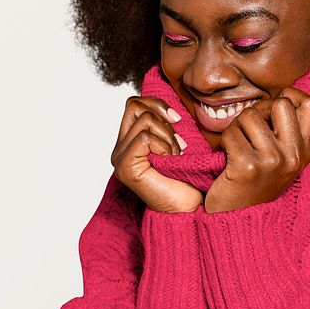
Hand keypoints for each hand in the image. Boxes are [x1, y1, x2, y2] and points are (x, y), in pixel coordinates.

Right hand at [111, 96, 203, 212]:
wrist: (190, 206)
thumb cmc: (188, 177)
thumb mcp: (178, 141)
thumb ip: (167, 123)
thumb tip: (172, 102)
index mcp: (130, 140)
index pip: (135, 103)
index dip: (158, 104)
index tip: (178, 121)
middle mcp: (120, 147)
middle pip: (134, 104)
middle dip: (161, 116)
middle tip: (178, 140)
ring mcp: (119, 157)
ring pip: (143, 119)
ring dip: (168, 135)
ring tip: (178, 155)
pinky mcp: (124, 167)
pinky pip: (145, 137)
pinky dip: (165, 145)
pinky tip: (173, 161)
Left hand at [204, 85, 309, 212]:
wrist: (239, 220)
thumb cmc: (257, 182)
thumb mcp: (285, 158)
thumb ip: (291, 129)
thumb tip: (299, 91)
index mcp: (306, 151)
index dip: (289, 97)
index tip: (273, 112)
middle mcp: (294, 156)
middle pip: (281, 103)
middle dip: (260, 109)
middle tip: (251, 128)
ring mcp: (272, 162)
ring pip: (251, 115)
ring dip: (237, 126)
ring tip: (238, 144)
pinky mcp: (248, 167)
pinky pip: (231, 133)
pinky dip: (224, 141)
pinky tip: (228, 158)